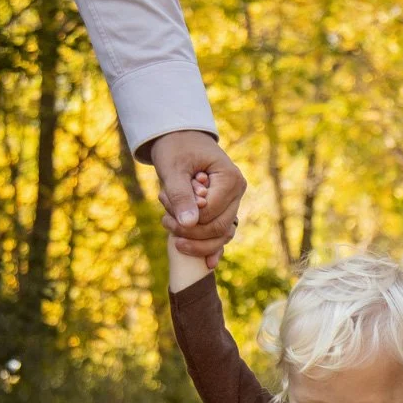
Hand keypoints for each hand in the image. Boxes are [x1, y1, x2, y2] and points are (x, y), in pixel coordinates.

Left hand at [149, 130, 245, 268]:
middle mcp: (238, 193)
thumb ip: (181, 195)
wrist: (180, 138)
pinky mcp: (225, 211)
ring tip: (172, 235)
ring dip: (198, 241)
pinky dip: (213, 248)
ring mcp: (233, 203)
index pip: (213, 212)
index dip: (190, 219)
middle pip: (220, 227)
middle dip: (192, 232)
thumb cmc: (176, 148)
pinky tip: (206, 264)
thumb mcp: (173, 168)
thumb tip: (189, 224)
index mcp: (231, 179)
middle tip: (165, 222)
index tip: (166, 212)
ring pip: (223, 235)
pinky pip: (222, 234)